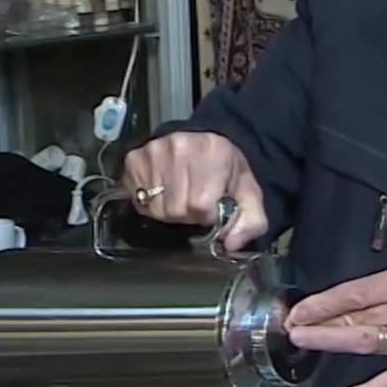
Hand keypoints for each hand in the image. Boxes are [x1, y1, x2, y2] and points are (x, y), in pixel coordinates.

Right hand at [121, 132, 267, 249]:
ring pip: (156, 207)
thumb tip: (230, 244)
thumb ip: (251, 222)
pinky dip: (150, 202)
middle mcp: (179, 146)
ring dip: (169, 209)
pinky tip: (163, 190)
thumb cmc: (226, 171)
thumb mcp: (249, 195)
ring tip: (180, 195)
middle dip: (188, 214)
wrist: (207, 143)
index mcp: (213, 151)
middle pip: (176, 208)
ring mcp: (153, 151)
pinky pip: (138, 199)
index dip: (207, 214)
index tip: (211, 205)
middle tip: (195, 201)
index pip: (200, 204)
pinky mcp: (135, 159)